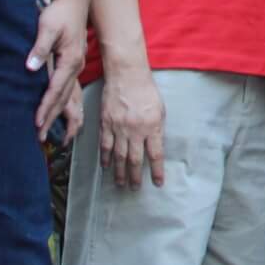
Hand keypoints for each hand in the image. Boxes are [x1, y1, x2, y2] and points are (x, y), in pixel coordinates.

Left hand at [31, 0, 86, 141]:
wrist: (75, 2)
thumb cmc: (60, 13)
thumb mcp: (47, 27)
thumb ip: (39, 49)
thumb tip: (30, 68)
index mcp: (70, 60)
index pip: (55, 89)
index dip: (45, 106)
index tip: (36, 121)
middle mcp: (75, 67)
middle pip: (64, 98)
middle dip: (51, 118)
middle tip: (41, 137)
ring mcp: (76, 67)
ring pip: (68, 97)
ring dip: (59, 115)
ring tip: (52, 132)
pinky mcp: (73, 65)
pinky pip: (69, 90)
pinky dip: (63, 104)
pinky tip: (58, 112)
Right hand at [99, 69, 165, 189]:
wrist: (127, 75)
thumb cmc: (146, 90)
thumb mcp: (160, 110)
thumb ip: (157, 129)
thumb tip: (154, 147)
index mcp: (152, 127)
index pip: (156, 155)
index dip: (157, 171)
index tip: (158, 183)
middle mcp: (135, 130)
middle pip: (135, 160)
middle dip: (135, 176)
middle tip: (134, 189)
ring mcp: (119, 128)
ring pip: (118, 156)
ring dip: (120, 172)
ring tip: (120, 184)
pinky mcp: (106, 123)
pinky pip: (105, 145)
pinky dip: (105, 158)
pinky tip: (105, 167)